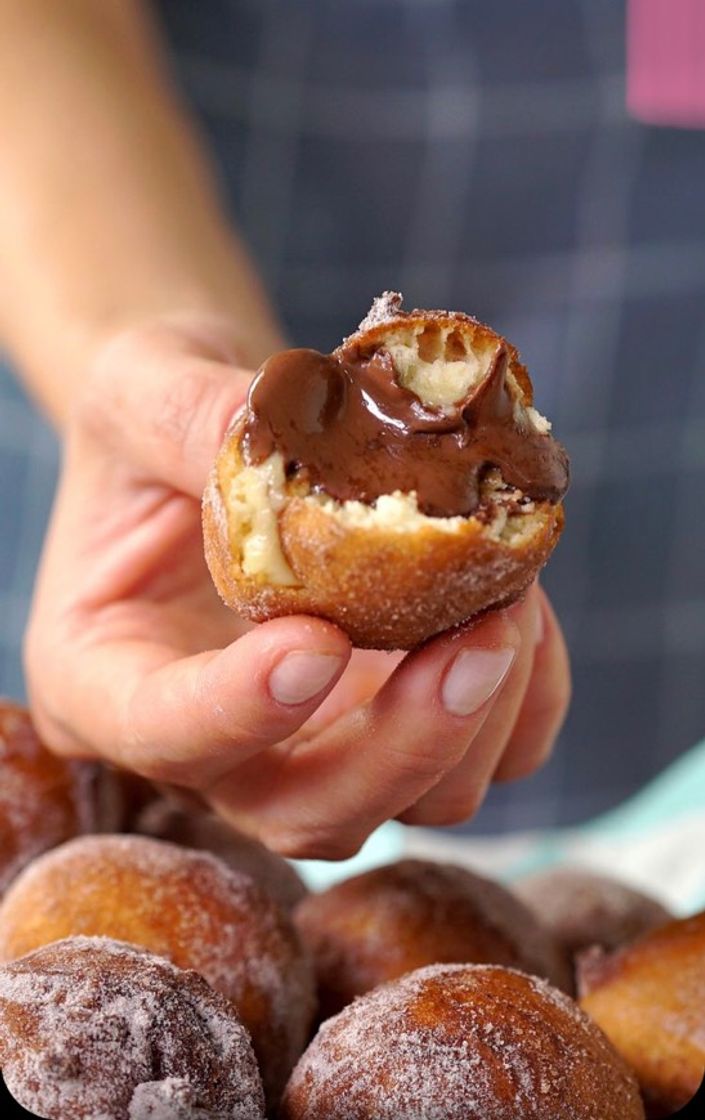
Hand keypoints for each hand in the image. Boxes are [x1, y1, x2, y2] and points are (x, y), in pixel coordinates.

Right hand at [25, 315, 569, 858]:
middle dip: (403, 742)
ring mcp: (312, 747)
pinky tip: (523, 611)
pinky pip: (481, 763)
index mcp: (107, 676)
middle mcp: (213, 742)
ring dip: (479, 717)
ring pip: (409, 806)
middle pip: (304, 811)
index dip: (240, 712)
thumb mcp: (140, 391)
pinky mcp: (394, 728)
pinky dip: (523, 703)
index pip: (161, 734)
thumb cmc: (154, 417)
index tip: (318, 641)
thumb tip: (285, 432)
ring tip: (513, 594)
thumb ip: (191, 418)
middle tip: (478, 635)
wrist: (215, 436)